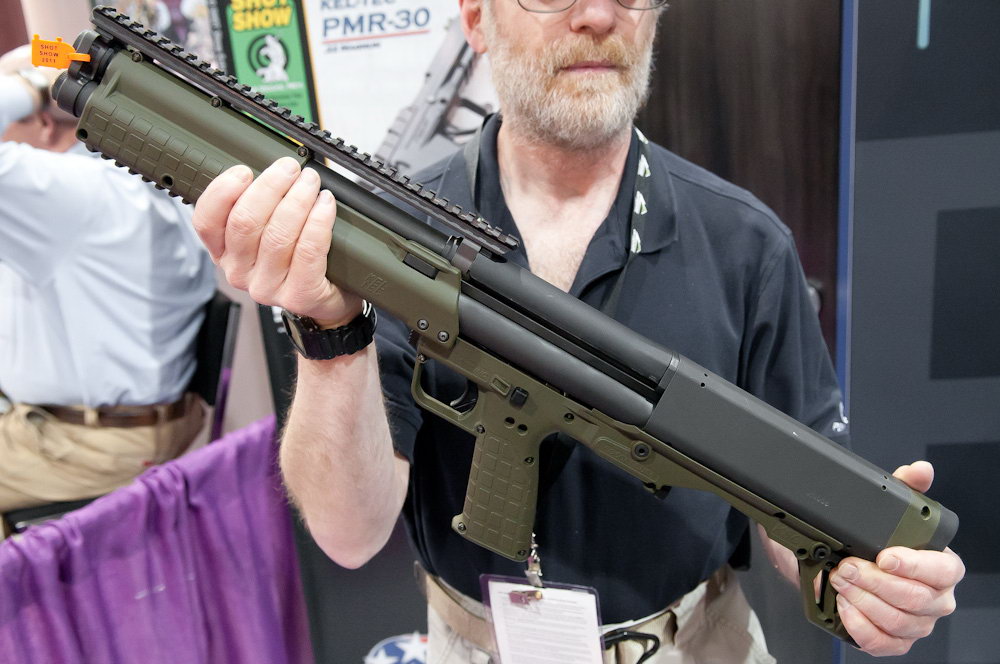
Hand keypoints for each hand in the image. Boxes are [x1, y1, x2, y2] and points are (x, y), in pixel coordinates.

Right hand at [192, 157, 361, 325]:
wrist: (328, 302)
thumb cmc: (299, 260)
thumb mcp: (269, 230)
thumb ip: (263, 202)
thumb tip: (275, 163)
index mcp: (224, 252)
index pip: (206, 221)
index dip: (222, 191)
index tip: (244, 170)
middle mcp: (239, 272)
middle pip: (245, 221)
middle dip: (270, 186)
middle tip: (290, 168)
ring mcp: (268, 287)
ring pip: (278, 234)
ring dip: (297, 199)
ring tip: (311, 183)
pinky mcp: (298, 295)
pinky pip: (308, 250)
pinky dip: (319, 221)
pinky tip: (325, 205)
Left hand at [830, 461, 964, 655]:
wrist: (826, 561)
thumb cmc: (863, 539)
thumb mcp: (881, 508)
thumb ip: (905, 488)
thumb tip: (921, 470)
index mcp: (940, 566)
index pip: (944, 570)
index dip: (915, 565)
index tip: (884, 555)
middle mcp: (934, 598)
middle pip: (917, 599)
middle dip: (876, 581)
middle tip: (846, 565)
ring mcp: (915, 623)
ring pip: (898, 622)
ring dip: (863, 600)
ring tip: (838, 580)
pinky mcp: (893, 641)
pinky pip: (882, 643)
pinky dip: (859, 626)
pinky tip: (843, 606)